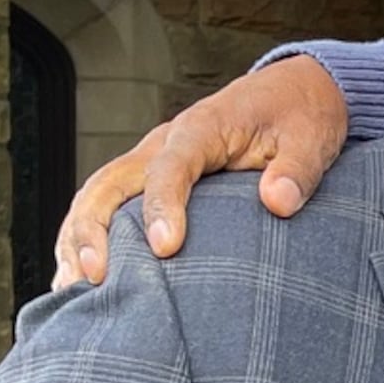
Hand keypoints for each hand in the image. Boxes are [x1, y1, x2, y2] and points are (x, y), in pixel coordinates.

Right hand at [53, 55, 351, 286]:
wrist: (292, 94)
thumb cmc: (300, 117)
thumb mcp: (312, 137)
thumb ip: (297, 170)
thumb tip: (279, 202)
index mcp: (202, 128)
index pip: (170, 166)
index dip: (162, 205)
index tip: (165, 248)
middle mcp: (163, 144)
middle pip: (110, 181)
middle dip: (94, 228)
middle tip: (94, 277)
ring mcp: (150, 162)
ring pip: (97, 195)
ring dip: (78, 238)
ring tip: (71, 288)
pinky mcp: (148, 181)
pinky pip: (107, 207)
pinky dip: (84, 238)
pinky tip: (76, 280)